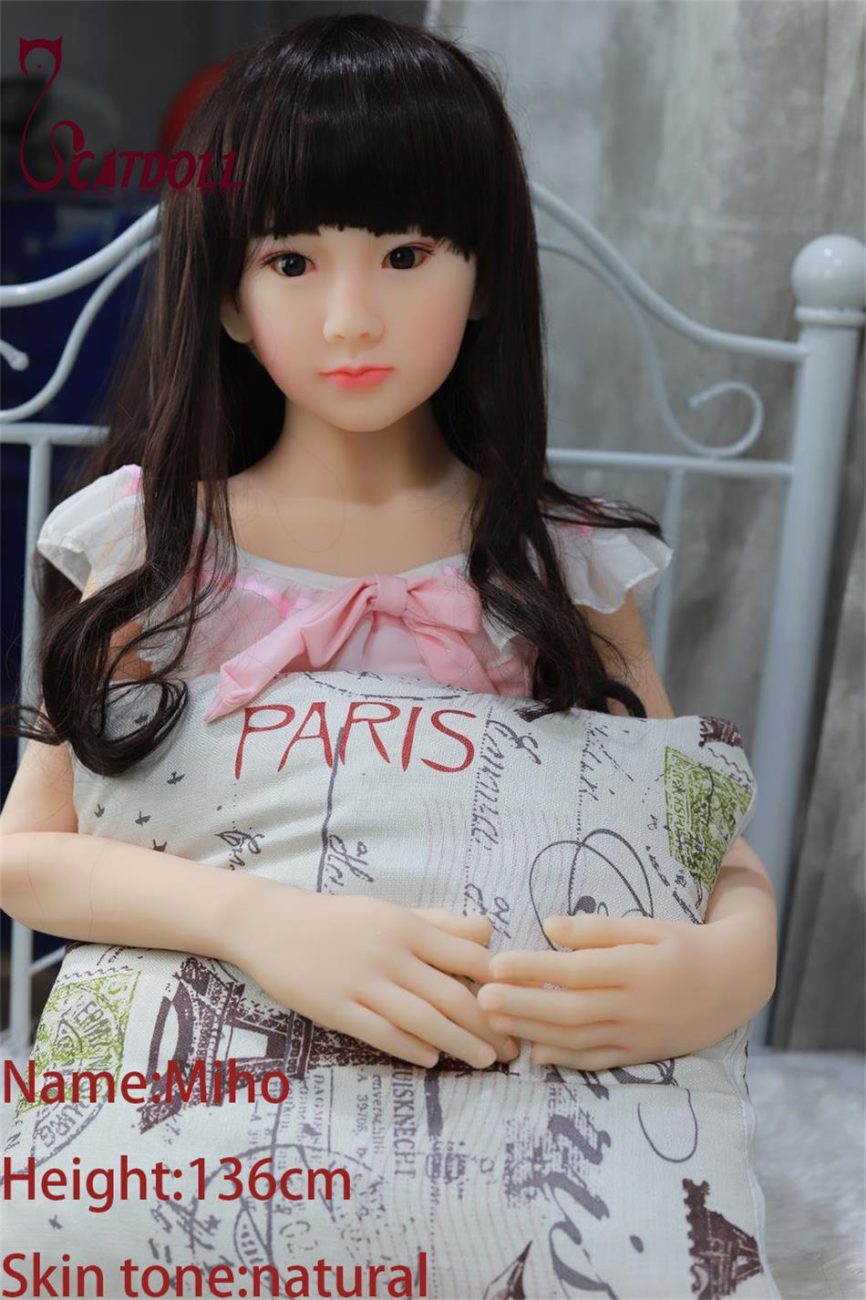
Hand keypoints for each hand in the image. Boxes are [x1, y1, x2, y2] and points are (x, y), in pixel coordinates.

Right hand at [227, 881, 519, 1069]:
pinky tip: (432, 1060)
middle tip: (512, 1049)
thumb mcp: (391, 912)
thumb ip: (439, 924)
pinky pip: (381, 1033)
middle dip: (488, 1025)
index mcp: (407, 926)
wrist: (272, 924)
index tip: (521, 1006)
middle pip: (451, 995)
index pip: (468, 956)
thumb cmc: (339, 920)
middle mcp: (390, 953)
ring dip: (459, 1043)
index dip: (500, 985)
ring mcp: (362, 982)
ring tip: (484, 1061)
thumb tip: (489, 934)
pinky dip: (411, 1047)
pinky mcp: (335, 1008)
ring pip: (422, 1019)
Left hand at [477, 914, 733, 1070]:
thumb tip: (549, 927)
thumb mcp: (648, 925)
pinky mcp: (640, 1055)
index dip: (533, 969)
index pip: (576, 971)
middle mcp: (636, 1006)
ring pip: (578, 1040)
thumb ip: (598, 930)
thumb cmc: (682, 944)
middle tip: (481, 998)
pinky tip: (533, 1053)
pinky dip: (564, 1060)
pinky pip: (597, 1062)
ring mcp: (637, 1035)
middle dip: (521, 1005)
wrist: (734, 982)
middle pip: (569, 1010)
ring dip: (532, 1032)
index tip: (496, 963)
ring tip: (494, 1022)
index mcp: (637, 968)